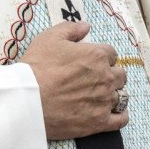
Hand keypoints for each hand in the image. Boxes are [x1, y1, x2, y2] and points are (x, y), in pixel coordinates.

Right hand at [21, 21, 128, 139]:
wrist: (28, 100)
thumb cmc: (38, 67)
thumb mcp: (50, 38)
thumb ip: (71, 29)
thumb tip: (86, 26)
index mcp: (97, 56)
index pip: (111, 53)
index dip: (101, 56)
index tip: (91, 61)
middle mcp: (105, 77)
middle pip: (119, 75)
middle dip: (110, 74)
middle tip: (95, 79)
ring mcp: (104, 101)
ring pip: (121, 96)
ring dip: (113, 94)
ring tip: (100, 96)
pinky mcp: (99, 122)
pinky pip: (121, 120)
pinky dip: (120, 116)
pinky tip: (112, 113)